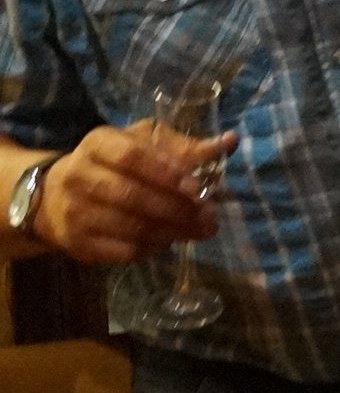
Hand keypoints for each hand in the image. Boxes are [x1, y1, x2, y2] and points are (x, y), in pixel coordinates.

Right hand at [31, 123, 235, 264]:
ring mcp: (74, 211)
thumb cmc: (115, 164)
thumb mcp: (144, 144)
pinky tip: (168, 241)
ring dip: (171, 232)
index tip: (197, 188)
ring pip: (129, 227)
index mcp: (98, 144)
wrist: (57, 196)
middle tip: (210, 219)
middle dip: (178, 209)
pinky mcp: (76, 242)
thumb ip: (185, 147)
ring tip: (199, 232)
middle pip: (132, 196)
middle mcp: (78, 176)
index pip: (132, 157)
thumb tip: (229, 142)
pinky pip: (121, 250)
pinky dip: (151, 248)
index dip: (167, 173)